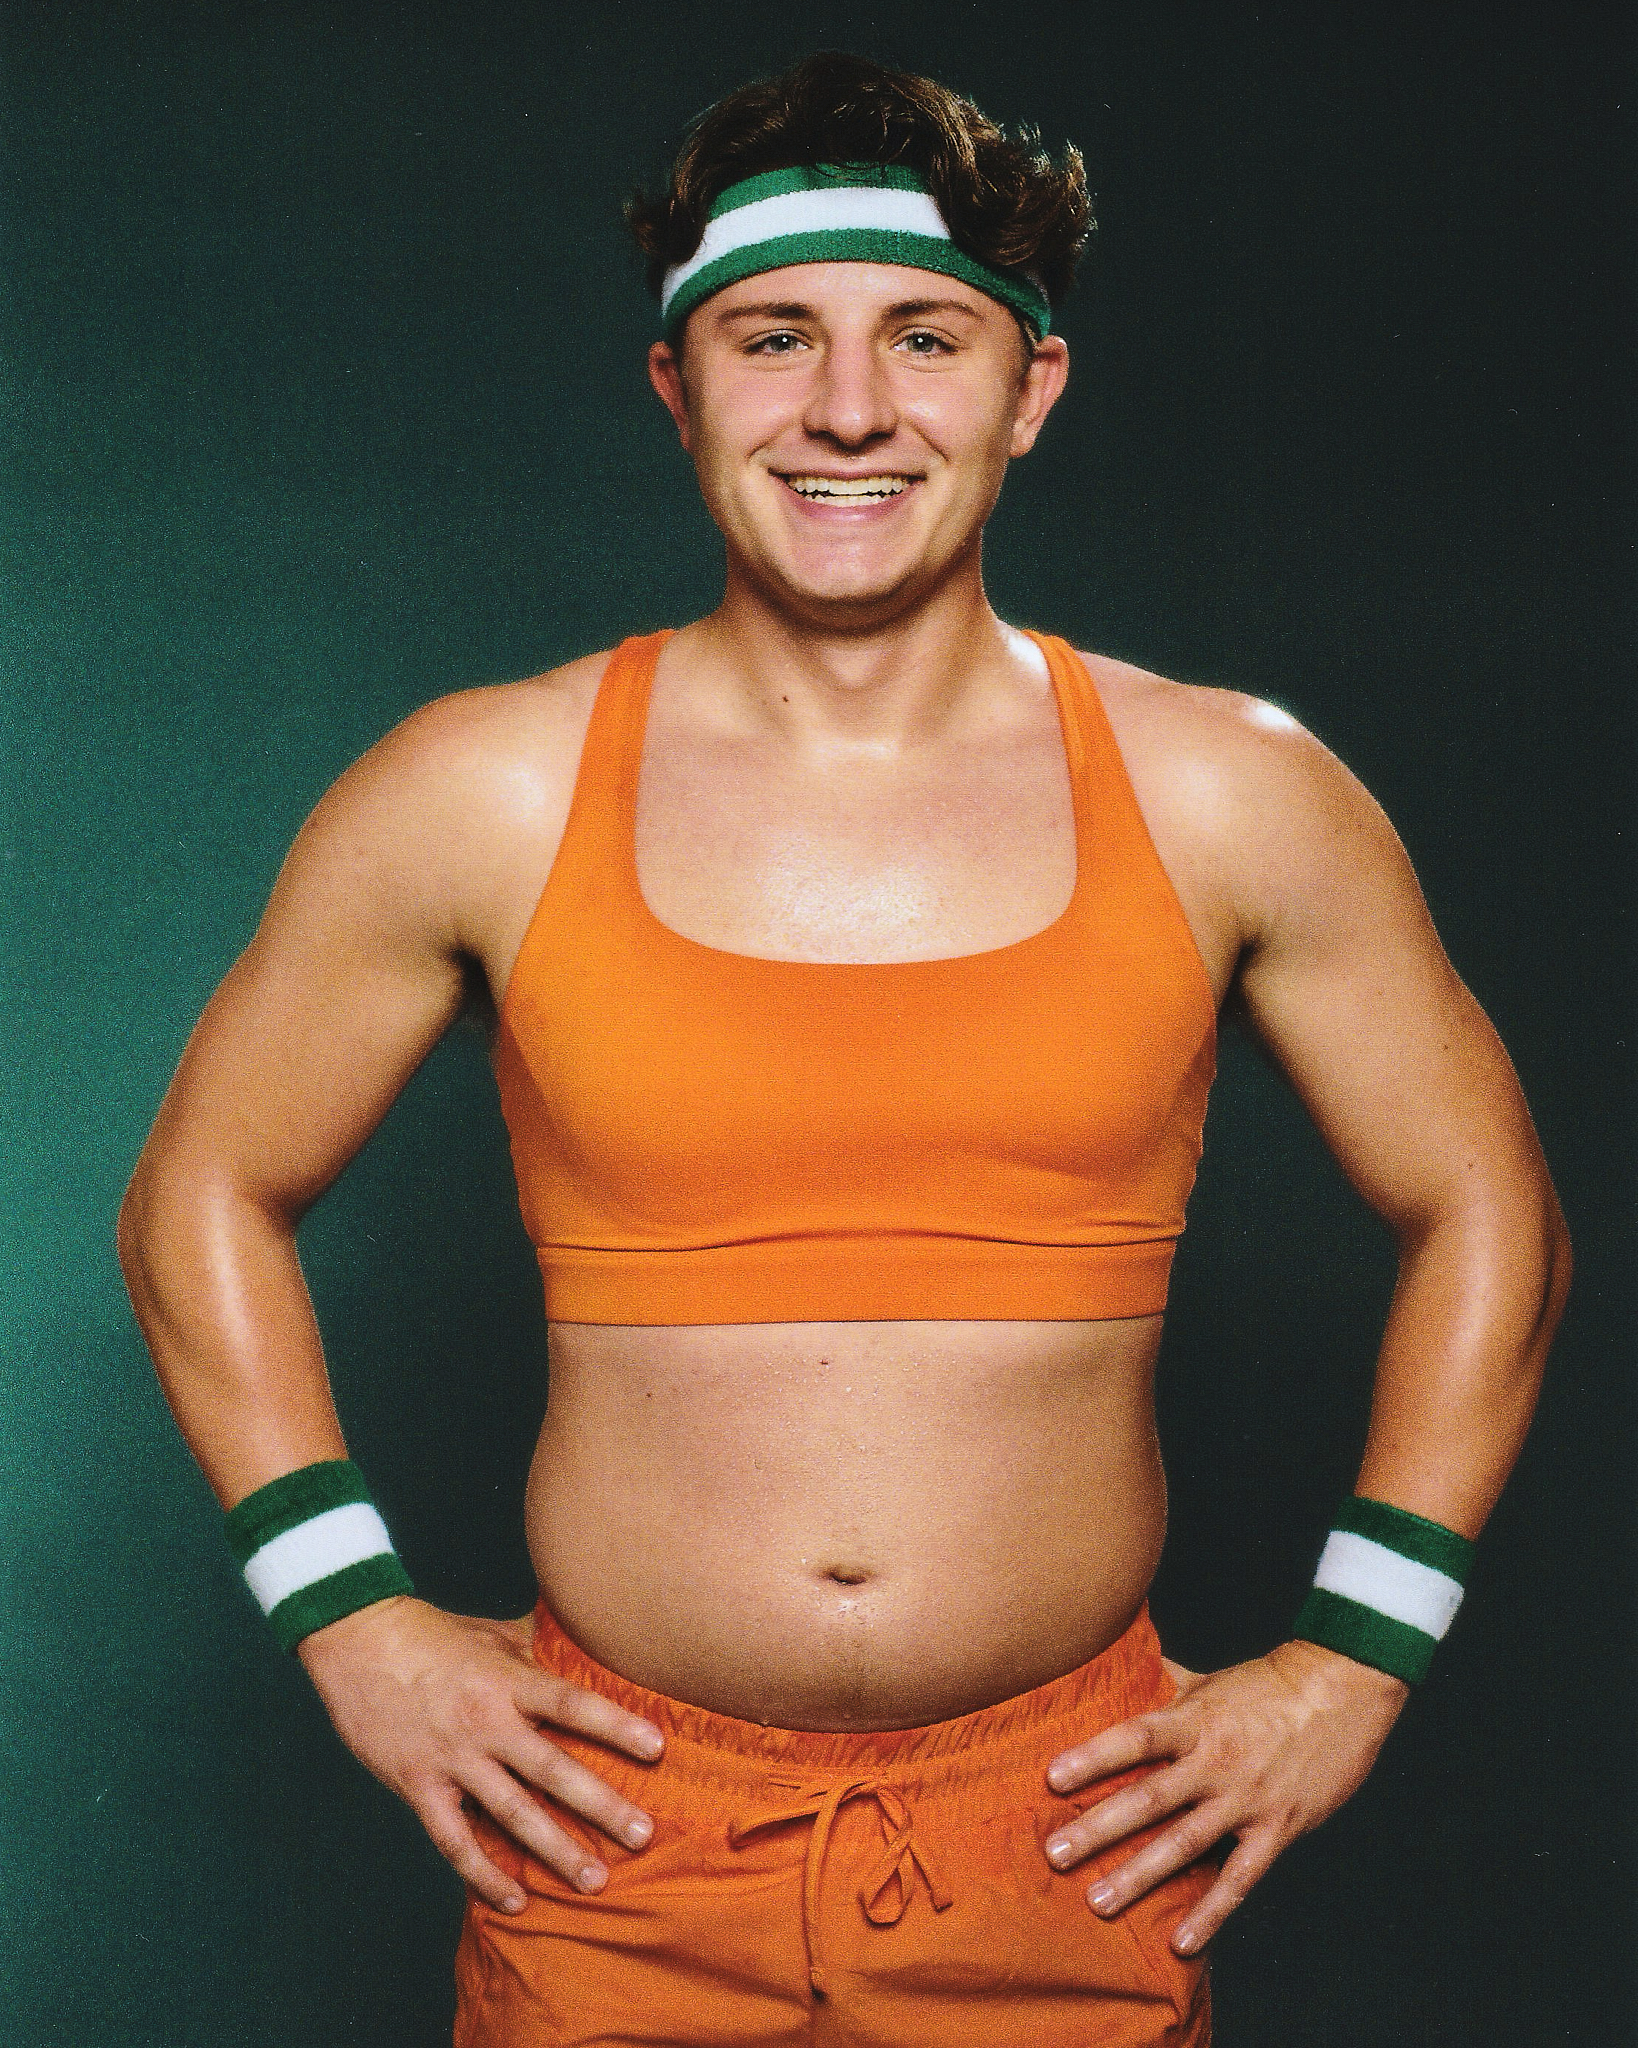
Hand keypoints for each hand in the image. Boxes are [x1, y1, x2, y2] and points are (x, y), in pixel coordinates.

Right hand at [295, 1596, 663, 1912]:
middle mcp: (485, 1722)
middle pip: (553, 1770)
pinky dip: (484, 1873)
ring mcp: (451, 1758)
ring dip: (555, 1850)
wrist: (356, 1640)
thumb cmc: (429, 1632)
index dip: (616, 1725)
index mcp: (507, 1680)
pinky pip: (455, 1840)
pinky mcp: (417, 1785)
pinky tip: (514, 1898)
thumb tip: (577, 1644)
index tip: (658, 1748)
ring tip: (594, 1880)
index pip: (573, 1704)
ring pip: (511, 1814)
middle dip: (601, 1805)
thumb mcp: (490, 1633)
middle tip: (642, 1835)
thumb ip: (535, 1649)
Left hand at [1042, 1642, 1407, 1953]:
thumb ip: (1165, 1684)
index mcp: (1195, 1720)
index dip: (1093, 1756)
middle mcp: (1215, 1761)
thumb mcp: (1211, 1680)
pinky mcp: (1277, 1829)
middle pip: (1148, 1798)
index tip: (1051, 1778)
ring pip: (1184, 1844)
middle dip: (1099, 1829)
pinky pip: (1239, 1878)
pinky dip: (1211, 1912)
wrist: (1342, 1691)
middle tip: (1056, 1854)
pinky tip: (1181, 1940)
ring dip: (1139, 1875)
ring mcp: (1245, 1799)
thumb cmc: (1270, 1683)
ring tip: (1098, 1902)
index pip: (1134, 1738)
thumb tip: (1122, 1669)